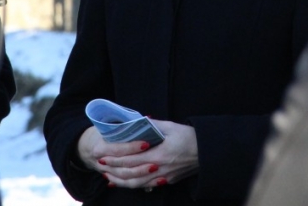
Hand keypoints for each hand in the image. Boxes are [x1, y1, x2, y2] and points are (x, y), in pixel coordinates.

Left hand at [79, 120, 198, 189]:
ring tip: (108, 177)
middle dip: (114, 170)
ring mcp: (163, 177)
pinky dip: (133, 185)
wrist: (207, 153)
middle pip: (131, 174)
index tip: (102, 156)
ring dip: (121, 181)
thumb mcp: (171, 126)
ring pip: (137, 184)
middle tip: (100, 166)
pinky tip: (125, 183)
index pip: (131, 159)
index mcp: (159, 154)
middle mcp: (159, 169)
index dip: (115, 159)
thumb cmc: (189, 137)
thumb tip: (139, 121)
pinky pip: (146, 186)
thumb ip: (153, 125)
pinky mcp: (167, 181)